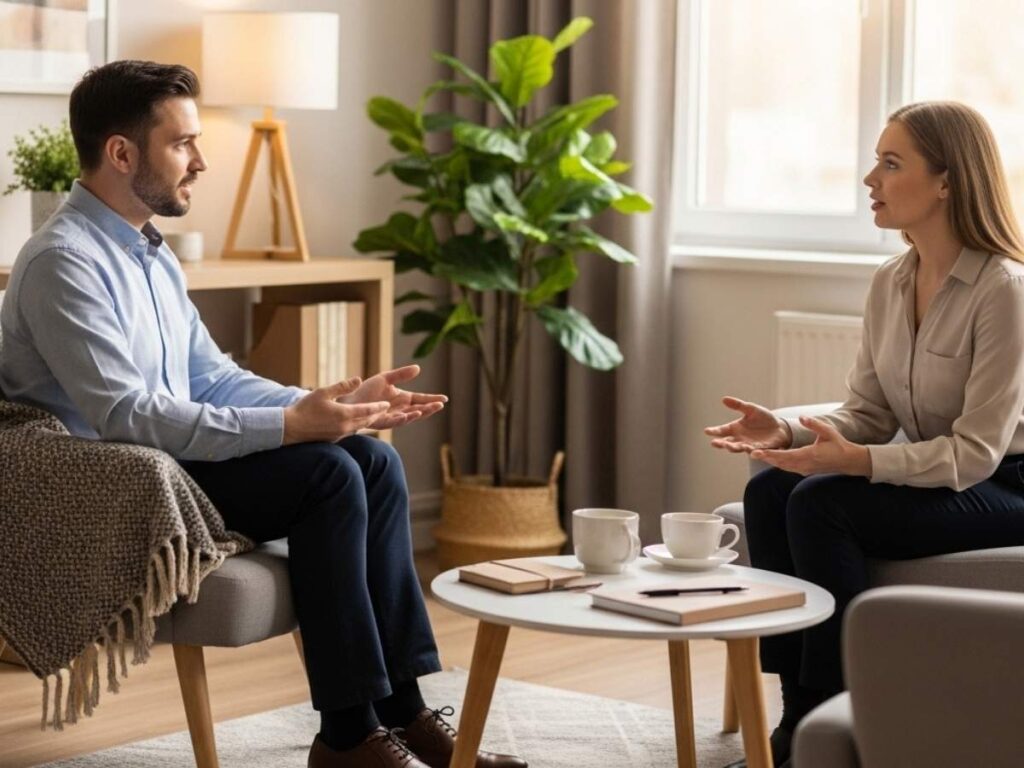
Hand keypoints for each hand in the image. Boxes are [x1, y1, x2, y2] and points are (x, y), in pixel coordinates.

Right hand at [283, 378, 394, 444]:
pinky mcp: (335, 439)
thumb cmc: (306, 408)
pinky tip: (358, 422)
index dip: (379, 407)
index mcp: (345, 414)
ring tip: (375, 415)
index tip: (387, 403)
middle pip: (367, 420)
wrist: (292, 428)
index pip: (368, 410)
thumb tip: (359, 379)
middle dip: (377, 414)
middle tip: (386, 409)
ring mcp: (340, 434)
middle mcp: (345, 426)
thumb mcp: (324, 392)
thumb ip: (343, 386)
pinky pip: (351, 431)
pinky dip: (358, 426)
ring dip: (369, 421)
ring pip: (360, 427)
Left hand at [337, 364, 447, 430]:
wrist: (349, 400)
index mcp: (402, 398)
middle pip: (418, 409)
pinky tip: (410, 415)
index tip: (444, 399)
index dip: (432, 399)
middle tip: (440, 405)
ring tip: (429, 409)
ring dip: (419, 414)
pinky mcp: (382, 422)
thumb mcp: (386, 378)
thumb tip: (418, 368)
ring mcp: (392, 416)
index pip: (421, 399)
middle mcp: (400, 409)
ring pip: (409, 416)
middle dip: (429, 408)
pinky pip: (394, 421)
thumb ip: (401, 374)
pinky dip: (403, 418)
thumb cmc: (366, 390)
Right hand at [704, 396, 791, 453]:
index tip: (707, 431)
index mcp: (735, 428)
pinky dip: (754, 453)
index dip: (714, 431)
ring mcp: (749, 445)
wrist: (779, 427)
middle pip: (727, 442)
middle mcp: (739, 438)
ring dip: (734, 448)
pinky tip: (752, 452)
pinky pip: (757, 451)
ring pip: (739, 448)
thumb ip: (738, 405)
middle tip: (714, 443)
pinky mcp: (761, 449)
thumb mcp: (751, 409)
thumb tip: (723, 399)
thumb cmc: (763, 418)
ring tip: (729, 447)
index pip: (722, 431)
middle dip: (721, 443)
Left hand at [750, 416, 871, 476]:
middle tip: (750, 452)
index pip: (785, 456)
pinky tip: (770, 457)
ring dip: (770, 461)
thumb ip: (814, 424)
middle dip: (765, 458)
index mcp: (809, 455)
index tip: (757, 452)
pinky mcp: (805, 470)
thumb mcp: (828, 432)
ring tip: (756, 454)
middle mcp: (804, 465)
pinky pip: (788, 467)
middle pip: (780, 463)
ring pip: (783, 466)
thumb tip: (802, 417)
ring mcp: (804, 469)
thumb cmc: (839, 445)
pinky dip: (778, 463)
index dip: (770, 454)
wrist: (849, 461)